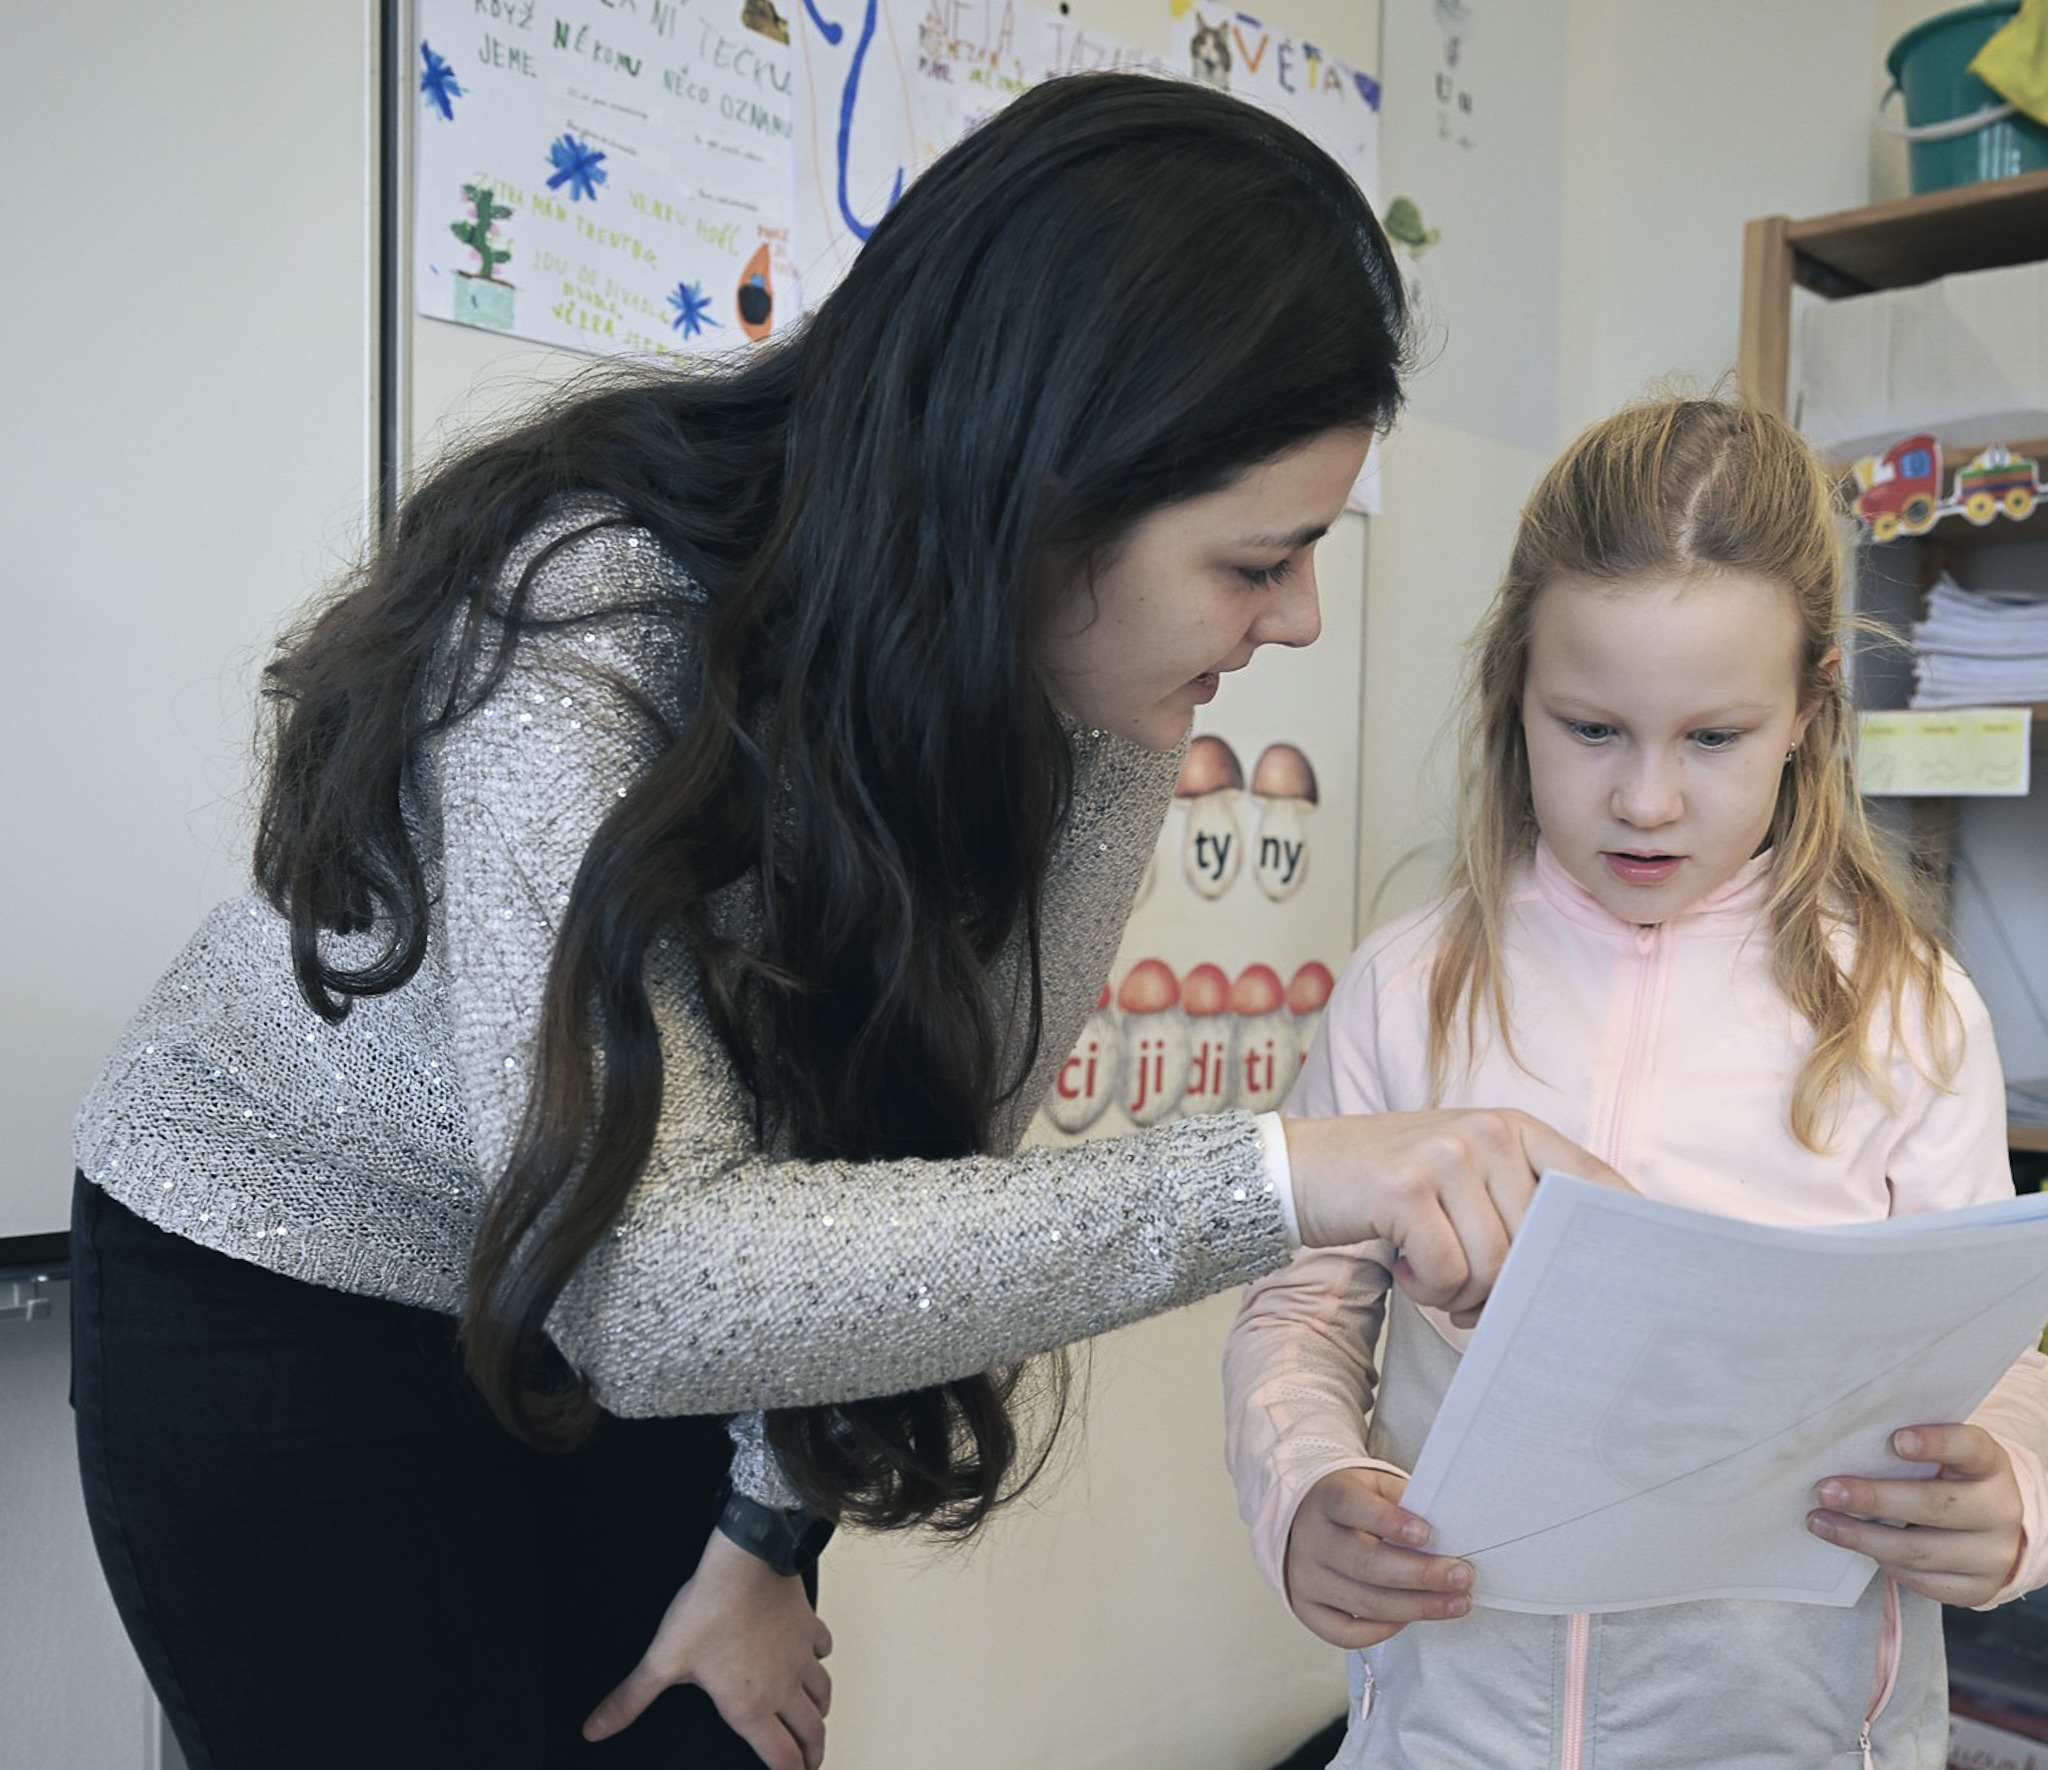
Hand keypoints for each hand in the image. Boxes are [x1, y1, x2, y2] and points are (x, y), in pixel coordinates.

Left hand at [583, 1529, 833, 1767]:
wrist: (745, 1562)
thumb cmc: (709, 1610)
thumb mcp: (663, 1660)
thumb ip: (630, 1699)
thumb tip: (597, 1728)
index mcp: (751, 1707)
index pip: (782, 1757)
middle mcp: (783, 1687)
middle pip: (810, 1733)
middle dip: (812, 1754)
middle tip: (810, 1762)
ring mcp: (800, 1656)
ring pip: (822, 1694)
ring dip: (819, 1712)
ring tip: (815, 1718)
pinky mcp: (808, 1626)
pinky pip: (824, 1649)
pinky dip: (821, 1659)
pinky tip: (815, 1656)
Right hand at [1283, 1110, 1626, 1321]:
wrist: (1294, 1169)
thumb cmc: (1387, 1190)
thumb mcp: (1461, 1179)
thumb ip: (1515, 1210)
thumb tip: (1569, 1282)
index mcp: (1512, 1127)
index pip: (1591, 1182)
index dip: (1619, 1231)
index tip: (1634, 1277)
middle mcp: (1486, 1131)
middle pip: (1538, 1245)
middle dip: (1507, 1289)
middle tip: (1469, 1297)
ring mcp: (1445, 1154)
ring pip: (1494, 1266)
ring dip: (1462, 1294)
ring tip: (1430, 1273)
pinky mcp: (1404, 1187)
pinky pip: (1447, 1273)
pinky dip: (1428, 1290)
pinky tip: (1405, 1268)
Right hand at [1284, 1467, 1471, 1649]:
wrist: (1308, 1520)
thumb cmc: (1354, 1504)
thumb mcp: (1376, 1487)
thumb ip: (1406, 1501)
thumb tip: (1448, 1532)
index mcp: (1327, 1499)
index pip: (1351, 1506)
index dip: (1388, 1520)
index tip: (1426, 1533)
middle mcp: (1311, 1539)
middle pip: (1365, 1563)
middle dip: (1420, 1574)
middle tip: (1461, 1576)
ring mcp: (1306, 1578)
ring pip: (1364, 1602)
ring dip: (1417, 1606)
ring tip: (1456, 1602)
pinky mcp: (1307, 1608)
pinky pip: (1344, 1633)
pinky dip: (1382, 1631)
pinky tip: (1410, 1619)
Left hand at [1808, 1423, 2025, 1607]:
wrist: (1988, 1526)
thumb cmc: (1945, 1478)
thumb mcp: (1940, 1455)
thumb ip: (1905, 1447)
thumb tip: (1841, 1446)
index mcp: (1991, 1465)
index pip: (1972, 1448)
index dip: (1937, 1443)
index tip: (1896, 1440)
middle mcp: (2001, 1510)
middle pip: (1935, 1506)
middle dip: (1874, 1499)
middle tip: (1826, 1491)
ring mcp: (1994, 1555)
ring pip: (1921, 1551)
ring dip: (1863, 1537)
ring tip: (1821, 1523)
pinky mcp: (1980, 1588)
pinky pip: (1924, 1582)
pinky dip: (1885, 1564)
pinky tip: (1858, 1548)